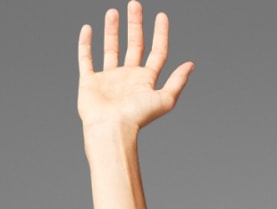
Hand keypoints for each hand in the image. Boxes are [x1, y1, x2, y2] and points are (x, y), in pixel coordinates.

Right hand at [78, 5, 192, 140]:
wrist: (111, 128)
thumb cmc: (137, 117)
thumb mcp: (164, 99)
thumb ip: (177, 82)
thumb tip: (191, 65)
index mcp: (145, 81)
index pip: (156, 53)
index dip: (161, 34)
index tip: (161, 16)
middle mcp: (128, 78)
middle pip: (134, 46)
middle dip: (135, 25)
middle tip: (135, 5)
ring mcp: (108, 80)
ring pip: (111, 49)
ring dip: (112, 30)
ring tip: (113, 12)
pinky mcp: (90, 82)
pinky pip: (86, 59)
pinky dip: (85, 44)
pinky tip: (87, 29)